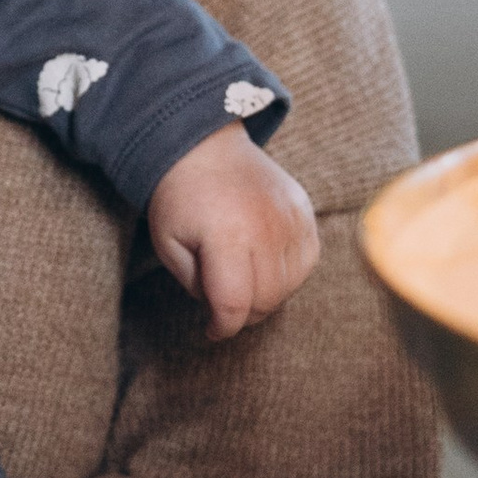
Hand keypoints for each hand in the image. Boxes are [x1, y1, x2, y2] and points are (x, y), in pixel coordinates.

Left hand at [144, 129, 319, 338]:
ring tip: (241, 280)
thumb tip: (224, 310)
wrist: (204, 147)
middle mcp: (266, 228)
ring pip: (290, 286)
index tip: (211, 330)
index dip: (222, 327)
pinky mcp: (304, 212)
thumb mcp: (169, 246)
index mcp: (226, 236)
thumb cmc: (180, 200)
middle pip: (266, 300)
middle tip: (223, 305)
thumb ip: (196, 286)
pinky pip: (307, 262)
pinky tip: (264, 264)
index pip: (234, 305)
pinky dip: (288, 274)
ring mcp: (291, 218)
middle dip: (242, 314)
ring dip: (266, 295)